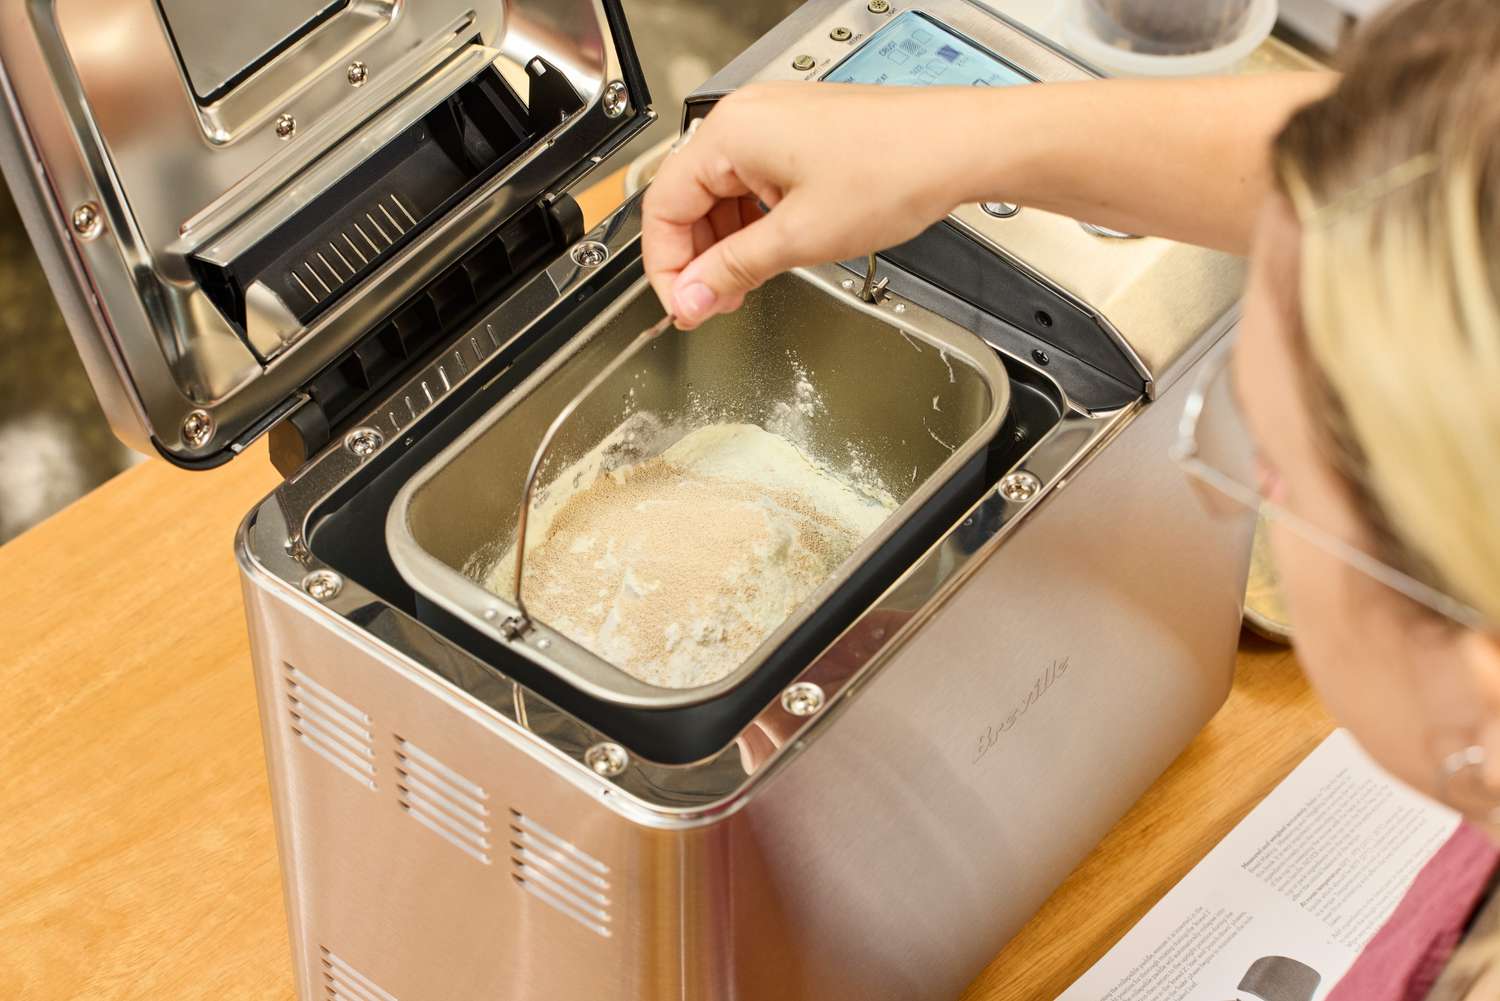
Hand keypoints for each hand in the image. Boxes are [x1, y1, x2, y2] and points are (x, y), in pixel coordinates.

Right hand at [642, 82, 971, 327]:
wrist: (959, 147)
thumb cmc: (895, 170)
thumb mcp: (800, 237)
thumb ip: (733, 270)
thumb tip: (692, 297)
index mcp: (730, 133)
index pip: (662, 207)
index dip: (668, 266)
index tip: (683, 306)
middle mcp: (745, 119)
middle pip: (689, 200)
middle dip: (698, 259)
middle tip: (713, 305)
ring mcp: (773, 124)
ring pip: (722, 196)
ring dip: (727, 246)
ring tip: (744, 287)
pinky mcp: (799, 135)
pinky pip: (754, 184)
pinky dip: (754, 224)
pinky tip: (769, 256)